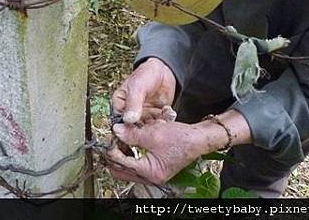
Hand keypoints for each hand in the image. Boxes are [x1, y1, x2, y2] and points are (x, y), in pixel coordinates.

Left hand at [107, 119, 223, 184]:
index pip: (123, 164)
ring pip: (128, 168)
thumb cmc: (181, 138)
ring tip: (120, 139)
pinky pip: (136, 164)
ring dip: (122, 154)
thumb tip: (116, 131)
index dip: (113, 150)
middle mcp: (151, 177)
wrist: (198, 139)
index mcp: (150, 172)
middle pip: (122, 171)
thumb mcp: (153, 133)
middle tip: (112, 140)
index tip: (110, 137)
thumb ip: (132, 134)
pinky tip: (130, 141)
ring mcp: (152, 173)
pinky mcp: (154, 167)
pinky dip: (131, 153)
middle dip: (115, 155)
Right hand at [112, 57, 176, 123]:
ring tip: (161, 119)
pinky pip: (158, 124)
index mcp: (120, 104)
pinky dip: (163, 122)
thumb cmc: (146, 74)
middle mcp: (130, 112)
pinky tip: (167, 114)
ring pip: (147, 128)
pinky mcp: (155, 116)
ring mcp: (143, 115)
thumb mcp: (137, 87)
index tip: (138, 129)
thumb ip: (133, 103)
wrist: (163, 70)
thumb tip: (129, 120)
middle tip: (153, 124)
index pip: (120, 122)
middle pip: (134, 128)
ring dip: (155, 126)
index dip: (128, 128)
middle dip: (144, 128)